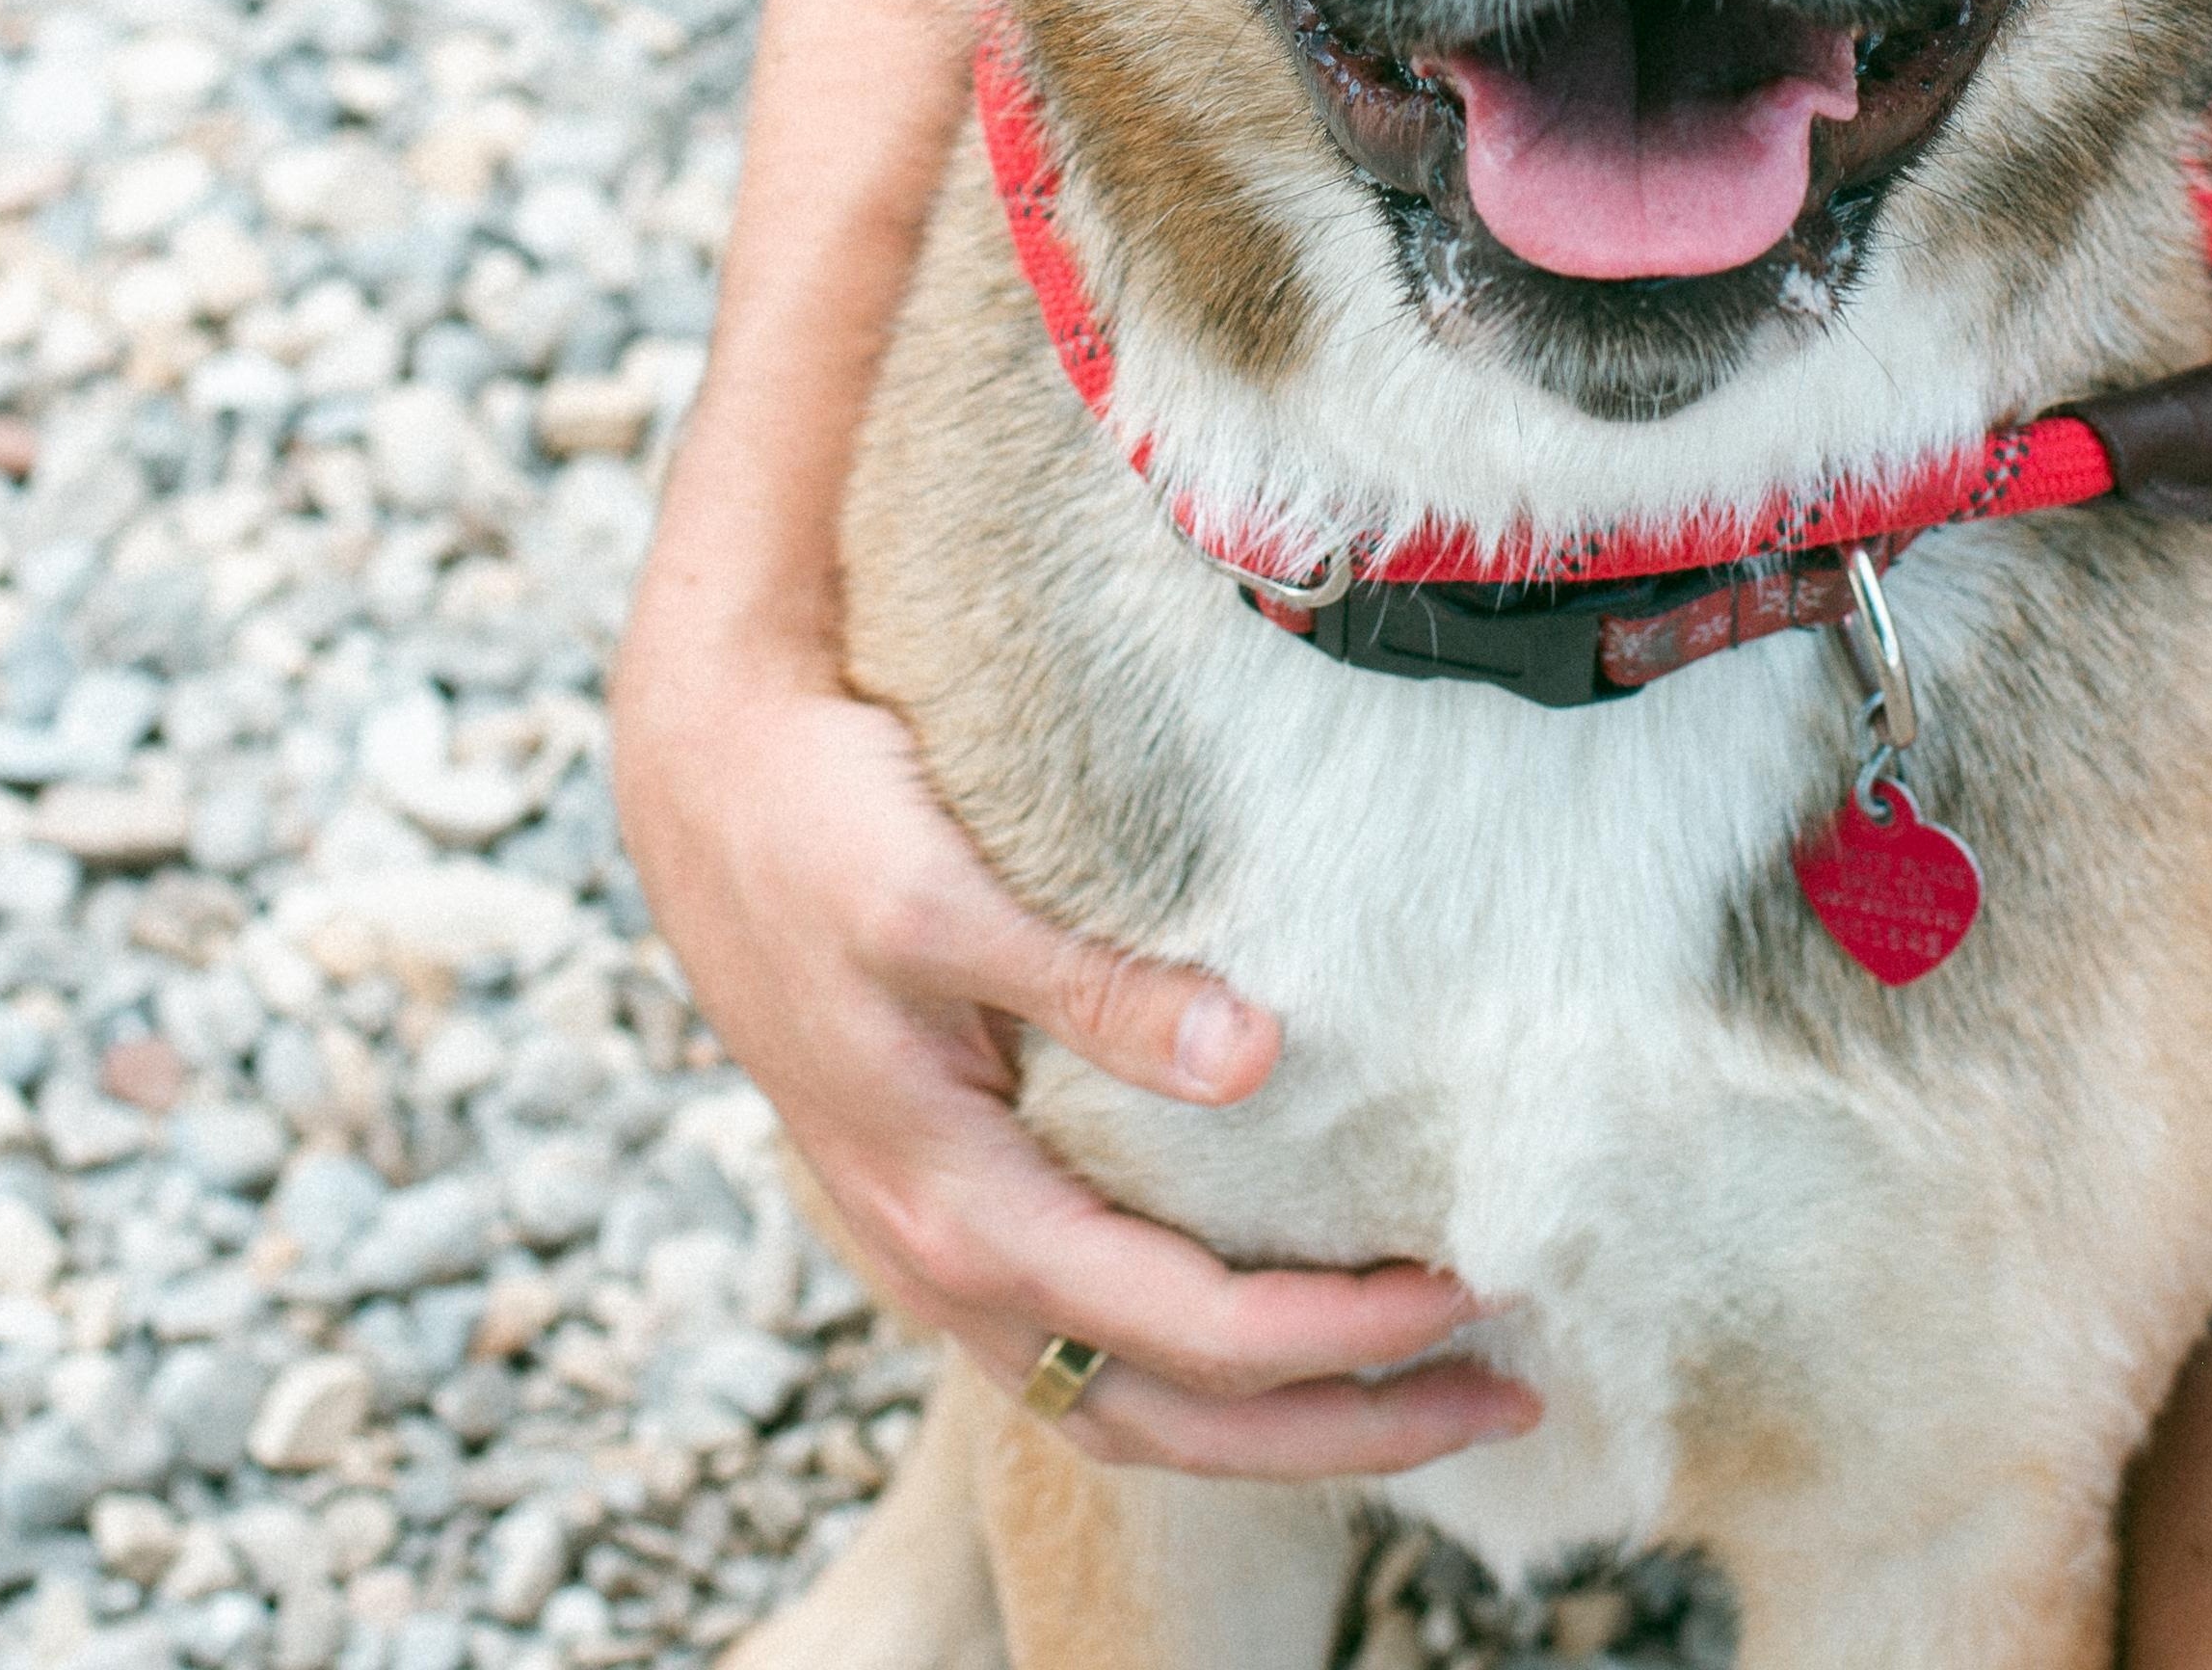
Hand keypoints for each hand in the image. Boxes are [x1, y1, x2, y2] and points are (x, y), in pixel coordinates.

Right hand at [610, 606, 1540, 1477]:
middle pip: (1177, 1419)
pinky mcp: (953, 1202)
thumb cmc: (818, 827)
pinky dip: (1201, 1368)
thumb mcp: (940, 895)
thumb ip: (1091, 986)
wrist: (699, 782)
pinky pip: (1090, 1344)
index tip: (1477, 1284)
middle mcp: (952, 1265)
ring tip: (1430, 1384)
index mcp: (960, 1208)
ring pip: (1131, 1404)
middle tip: (1512, 1383)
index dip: (1343, 1335)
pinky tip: (1282, 1316)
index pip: (1191, 1331)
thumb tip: (1258, 1054)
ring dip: (1284, 1418)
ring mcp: (943, 1251)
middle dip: (1349, 1429)